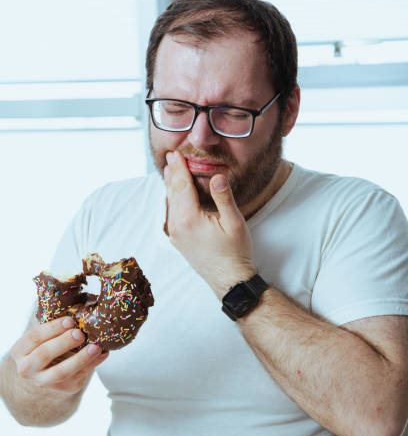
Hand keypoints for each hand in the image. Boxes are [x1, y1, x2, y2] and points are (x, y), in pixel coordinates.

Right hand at [10, 317, 108, 394]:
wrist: (49, 371)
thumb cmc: (50, 343)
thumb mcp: (46, 334)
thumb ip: (57, 322)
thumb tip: (84, 299)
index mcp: (20, 350)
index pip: (34, 337)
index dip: (52, 328)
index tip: (70, 320)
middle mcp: (26, 368)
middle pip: (44, 354)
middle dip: (63, 343)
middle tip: (80, 333)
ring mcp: (44, 381)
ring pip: (62, 372)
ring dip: (80, 359)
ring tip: (96, 347)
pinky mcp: (63, 388)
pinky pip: (79, 377)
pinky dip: (93, 364)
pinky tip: (103, 354)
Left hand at [164, 151, 256, 297]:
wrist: (229, 280)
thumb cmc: (235, 252)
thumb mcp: (234, 222)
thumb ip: (224, 197)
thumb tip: (217, 176)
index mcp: (189, 219)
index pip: (182, 186)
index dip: (180, 168)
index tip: (176, 154)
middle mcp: (176, 226)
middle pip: (173, 193)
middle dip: (173, 174)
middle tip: (171, 157)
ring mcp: (174, 235)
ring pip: (170, 204)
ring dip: (171, 186)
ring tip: (170, 171)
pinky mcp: (177, 240)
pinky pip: (171, 214)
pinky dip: (173, 200)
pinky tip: (175, 195)